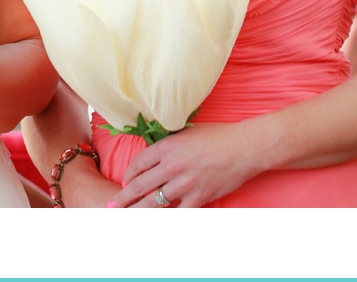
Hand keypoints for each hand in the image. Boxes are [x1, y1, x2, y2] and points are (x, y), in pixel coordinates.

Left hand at [111, 123, 261, 207]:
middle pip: (139, 185)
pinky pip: (178, 212)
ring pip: (154, 202)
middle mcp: (171, 166)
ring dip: (138, 211)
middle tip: (111, 206)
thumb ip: (168, 145)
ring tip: (126, 217)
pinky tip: (158, 222)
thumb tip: (152, 156)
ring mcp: (184, 184)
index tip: (125, 181)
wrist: (244, 148)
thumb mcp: (185, 133)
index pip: (138, 163)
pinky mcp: (199, 197)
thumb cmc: (217, 137)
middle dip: (123, 197)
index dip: (128, 174)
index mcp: (166, 147)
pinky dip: (167, 218)